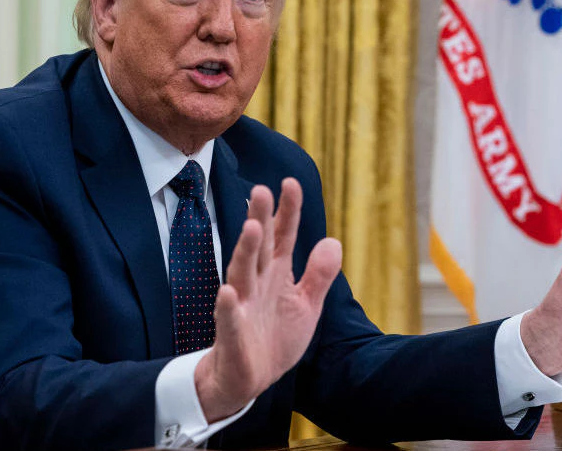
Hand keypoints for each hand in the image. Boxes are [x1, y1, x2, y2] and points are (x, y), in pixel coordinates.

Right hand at [193, 178, 341, 420]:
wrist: (250, 379)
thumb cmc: (275, 337)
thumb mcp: (306, 305)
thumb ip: (319, 274)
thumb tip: (334, 241)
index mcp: (276, 274)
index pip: (283, 236)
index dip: (288, 211)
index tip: (291, 182)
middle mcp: (257, 283)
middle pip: (259, 247)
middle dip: (260, 219)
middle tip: (261, 190)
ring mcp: (242, 307)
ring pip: (242, 274)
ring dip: (246, 252)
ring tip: (252, 229)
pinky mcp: (232, 334)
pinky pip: (228, 318)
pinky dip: (227, 306)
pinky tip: (227, 292)